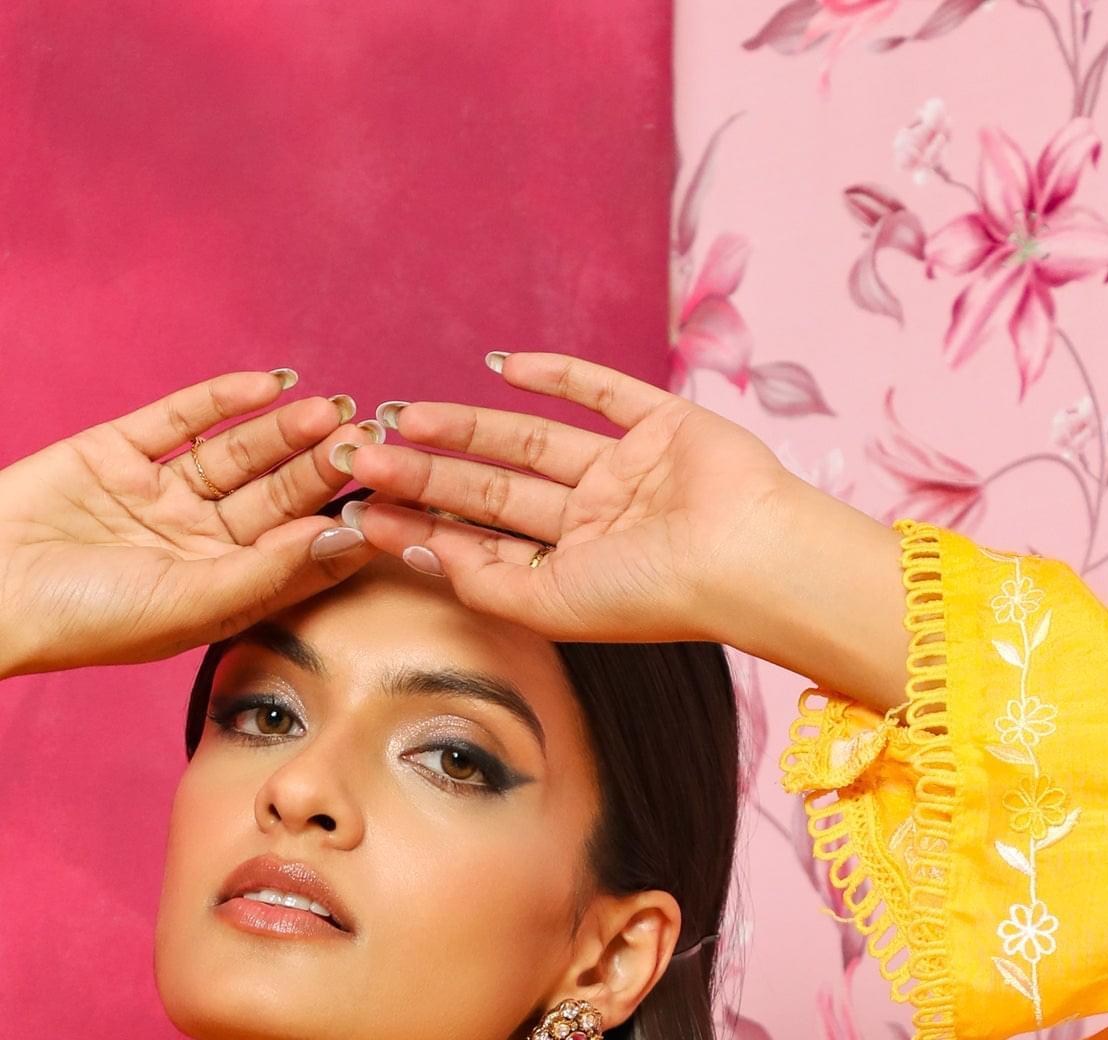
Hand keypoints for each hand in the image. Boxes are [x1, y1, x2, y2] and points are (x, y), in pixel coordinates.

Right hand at [0, 368, 370, 679]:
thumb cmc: (88, 620)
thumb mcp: (193, 601)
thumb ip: (270, 569)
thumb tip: (346, 541)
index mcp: (217, 592)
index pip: (293, 555)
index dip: (341, 528)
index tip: (391, 503)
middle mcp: (194, 543)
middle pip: (273, 497)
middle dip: (319, 470)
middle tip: (366, 441)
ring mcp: (157, 494)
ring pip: (236, 455)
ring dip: (283, 431)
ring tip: (331, 410)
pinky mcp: (117, 451)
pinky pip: (182, 417)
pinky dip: (224, 398)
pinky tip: (270, 382)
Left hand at [337, 353, 906, 708]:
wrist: (744, 559)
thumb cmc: (652, 597)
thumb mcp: (549, 605)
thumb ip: (484, 582)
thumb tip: (423, 551)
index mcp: (569, 571)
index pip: (481, 541)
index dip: (422, 522)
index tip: (362, 508)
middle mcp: (592, 521)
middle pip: (493, 489)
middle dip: (428, 472)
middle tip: (363, 452)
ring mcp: (626, 470)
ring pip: (529, 441)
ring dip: (468, 426)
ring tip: (405, 415)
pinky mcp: (663, 422)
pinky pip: (600, 390)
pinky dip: (554, 374)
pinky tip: (500, 365)